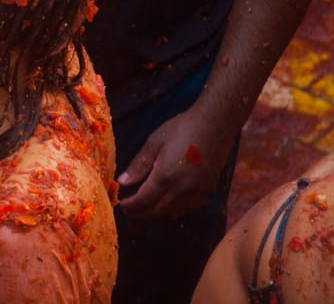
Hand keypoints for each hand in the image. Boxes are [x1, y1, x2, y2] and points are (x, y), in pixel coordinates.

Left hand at [117, 106, 236, 218]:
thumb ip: (139, 165)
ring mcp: (198, 192)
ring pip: (174, 212)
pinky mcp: (208, 190)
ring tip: (145, 210)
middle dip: (142, 214)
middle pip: (158, 211)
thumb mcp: (155, 142)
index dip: (131, 206)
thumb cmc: (182, 128)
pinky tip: (167, 204)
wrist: (216, 123)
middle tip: (130, 212)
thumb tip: (122, 182)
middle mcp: (183, 189)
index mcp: (166, 176)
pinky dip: (175, 211)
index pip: (144, 200)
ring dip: (158, 214)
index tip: (122, 206)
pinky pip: (189, 208)